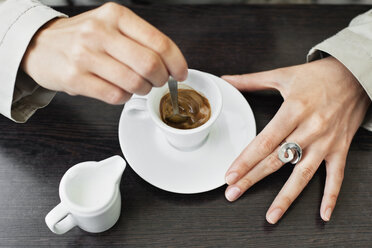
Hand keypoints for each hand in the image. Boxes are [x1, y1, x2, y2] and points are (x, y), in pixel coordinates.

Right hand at [22, 2, 187, 103]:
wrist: (40, 45)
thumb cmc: (82, 38)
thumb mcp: (110, 25)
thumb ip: (139, 40)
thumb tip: (170, 63)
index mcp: (116, 16)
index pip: (159, 42)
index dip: (176, 62)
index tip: (180, 73)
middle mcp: (100, 32)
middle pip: (149, 64)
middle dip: (161, 79)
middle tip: (159, 82)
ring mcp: (85, 55)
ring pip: (134, 82)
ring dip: (142, 90)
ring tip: (138, 86)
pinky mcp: (75, 77)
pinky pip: (115, 95)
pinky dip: (124, 97)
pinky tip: (120, 90)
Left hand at [222, 57, 370, 223]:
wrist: (356, 74)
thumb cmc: (318, 76)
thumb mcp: (283, 74)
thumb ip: (251, 81)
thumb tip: (226, 80)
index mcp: (293, 110)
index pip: (265, 141)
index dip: (245, 160)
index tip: (230, 175)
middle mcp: (310, 129)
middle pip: (277, 160)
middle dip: (252, 179)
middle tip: (233, 194)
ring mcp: (326, 141)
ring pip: (303, 174)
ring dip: (286, 197)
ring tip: (271, 216)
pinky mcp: (340, 148)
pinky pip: (336, 176)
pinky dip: (331, 196)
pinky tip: (323, 214)